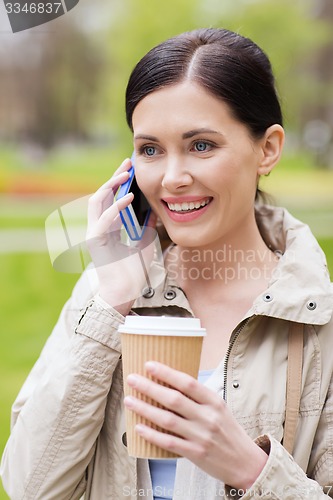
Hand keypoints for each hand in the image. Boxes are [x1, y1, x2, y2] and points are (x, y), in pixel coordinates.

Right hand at [86, 158, 158, 314]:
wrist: (124, 293)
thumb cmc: (133, 273)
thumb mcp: (145, 245)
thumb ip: (146, 229)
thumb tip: (154, 214)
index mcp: (108, 228)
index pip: (110, 199)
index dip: (119, 183)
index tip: (131, 168)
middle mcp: (98, 228)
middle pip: (101, 195)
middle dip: (114, 177)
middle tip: (127, 162)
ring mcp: (95, 233)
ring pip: (96, 201)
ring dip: (110, 186)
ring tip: (126, 174)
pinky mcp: (95, 241)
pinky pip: (103, 219)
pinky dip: (115, 207)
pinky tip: (129, 198)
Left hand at [124, 361, 267, 490]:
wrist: (246, 463)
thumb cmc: (229, 431)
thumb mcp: (219, 409)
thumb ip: (199, 398)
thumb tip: (171, 383)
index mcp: (214, 402)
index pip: (188, 383)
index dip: (167, 373)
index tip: (149, 365)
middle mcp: (208, 417)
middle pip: (174, 399)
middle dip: (149, 387)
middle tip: (132, 379)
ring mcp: (201, 436)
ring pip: (168, 420)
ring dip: (145, 409)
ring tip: (129, 400)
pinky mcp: (196, 454)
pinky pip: (169, 442)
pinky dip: (152, 434)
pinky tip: (139, 427)